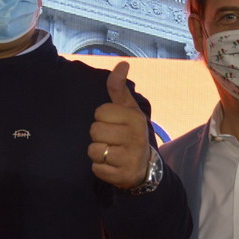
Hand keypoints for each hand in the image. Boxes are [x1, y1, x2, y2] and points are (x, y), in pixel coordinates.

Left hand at [89, 61, 149, 188]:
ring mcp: (129, 158)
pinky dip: (100, 168)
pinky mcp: (122, 175)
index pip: (100, 112)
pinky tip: (111, 165)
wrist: (144, 167)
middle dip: (98, 136)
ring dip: (97, 153)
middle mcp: (135, 137)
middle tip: (111, 139)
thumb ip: (119, 88)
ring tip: (110, 152)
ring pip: (93, 150)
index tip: (114, 123)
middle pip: (95, 131)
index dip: (102, 118)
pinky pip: (96, 168)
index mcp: (135, 118)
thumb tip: (122, 63)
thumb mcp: (128, 109)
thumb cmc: (131, 132)